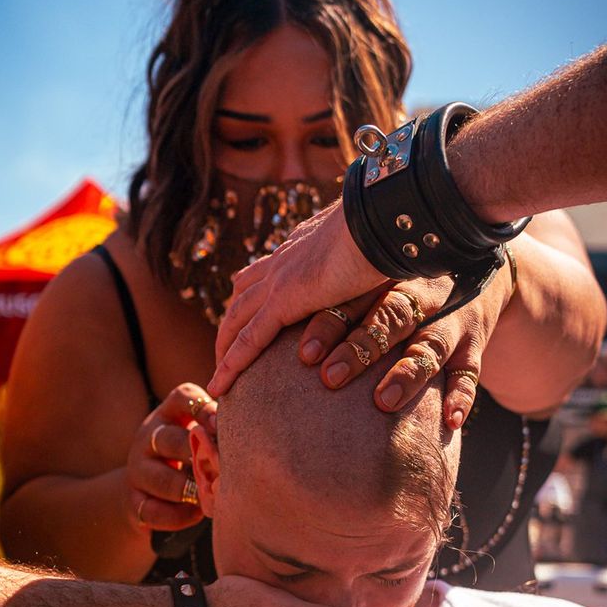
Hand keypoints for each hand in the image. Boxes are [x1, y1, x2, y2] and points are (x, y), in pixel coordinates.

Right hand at [126, 382, 216, 532]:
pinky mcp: (133, 501)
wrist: (149, 490)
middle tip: (221, 468)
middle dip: (196, 454)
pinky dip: (180, 516)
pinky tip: (197, 514)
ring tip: (212, 496)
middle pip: (169, 439)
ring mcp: (137, 470)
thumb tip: (254, 434)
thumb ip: (220, 431)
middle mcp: (147, 437)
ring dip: (191, 490)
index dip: (204, 409)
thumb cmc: (190, 457)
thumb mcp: (201, 436)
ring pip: (163, 480)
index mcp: (169, 413)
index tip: (222, 425)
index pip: (183, 398)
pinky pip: (155, 511)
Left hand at [211, 201, 380, 395]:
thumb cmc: (387, 232)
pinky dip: (232, 364)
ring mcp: (279, 280)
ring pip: (237, 320)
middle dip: (230, 329)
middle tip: (224, 359)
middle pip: (242, 299)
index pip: (265, 275)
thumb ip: (361, 269)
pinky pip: (249, 339)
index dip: (252, 301)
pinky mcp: (283, 300)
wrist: (381, 219)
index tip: (247, 322)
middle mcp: (282, 261)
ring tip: (219, 381)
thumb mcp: (369, 253)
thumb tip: (376, 276)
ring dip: (224, 351)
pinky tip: (222, 387)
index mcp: (300, 249)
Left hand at [287, 264, 512, 424]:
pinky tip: (449, 423)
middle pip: (388, 318)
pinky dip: (462, 397)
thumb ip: (325, 291)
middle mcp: (417, 296)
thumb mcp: (370, 276)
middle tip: (330, 378)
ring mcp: (448, 320)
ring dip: (407, 374)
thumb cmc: (402, 282)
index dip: (327, 325)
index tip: (303, 355)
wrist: (475, 267)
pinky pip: (470, 372)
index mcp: (384, 279)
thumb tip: (250, 297)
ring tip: (384, 401)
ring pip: (429, 344)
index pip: (351, 298)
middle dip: (360, 349)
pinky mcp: (473, 344)